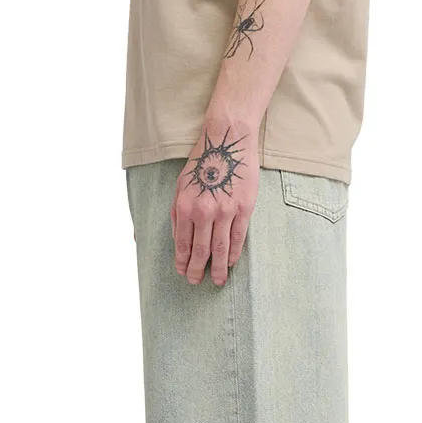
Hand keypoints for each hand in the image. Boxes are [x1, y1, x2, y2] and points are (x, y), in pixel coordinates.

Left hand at [170, 124, 259, 286]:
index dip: (183, 262)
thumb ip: (177, 214)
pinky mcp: (244, 208)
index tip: (183, 272)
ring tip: (218, 281)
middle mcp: (204, 212)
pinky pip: (238, 238)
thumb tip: (178, 241)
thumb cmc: (201, 163)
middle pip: (201, 251)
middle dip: (197, 270)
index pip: (183, 244)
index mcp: (185, 207)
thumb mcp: (180, 186)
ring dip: (218, 268)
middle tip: (196, 281)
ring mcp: (225, 211)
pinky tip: (231, 263)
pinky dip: (234, 253)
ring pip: (220, 249)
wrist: (227, 141)